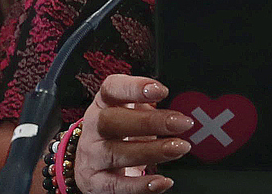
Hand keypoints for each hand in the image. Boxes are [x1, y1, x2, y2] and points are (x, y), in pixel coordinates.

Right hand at [74, 75, 192, 193]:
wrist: (89, 163)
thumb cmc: (119, 130)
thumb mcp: (130, 110)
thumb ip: (148, 104)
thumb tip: (179, 108)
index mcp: (103, 103)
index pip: (112, 89)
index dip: (135, 88)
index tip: (162, 91)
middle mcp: (94, 128)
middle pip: (113, 121)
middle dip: (150, 122)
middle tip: (182, 123)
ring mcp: (93, 156)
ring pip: (117, 153)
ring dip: (152, 151)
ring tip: (180, 147)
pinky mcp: (96, 182)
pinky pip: (116, 186)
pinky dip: (141, 186)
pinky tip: (163, 182)